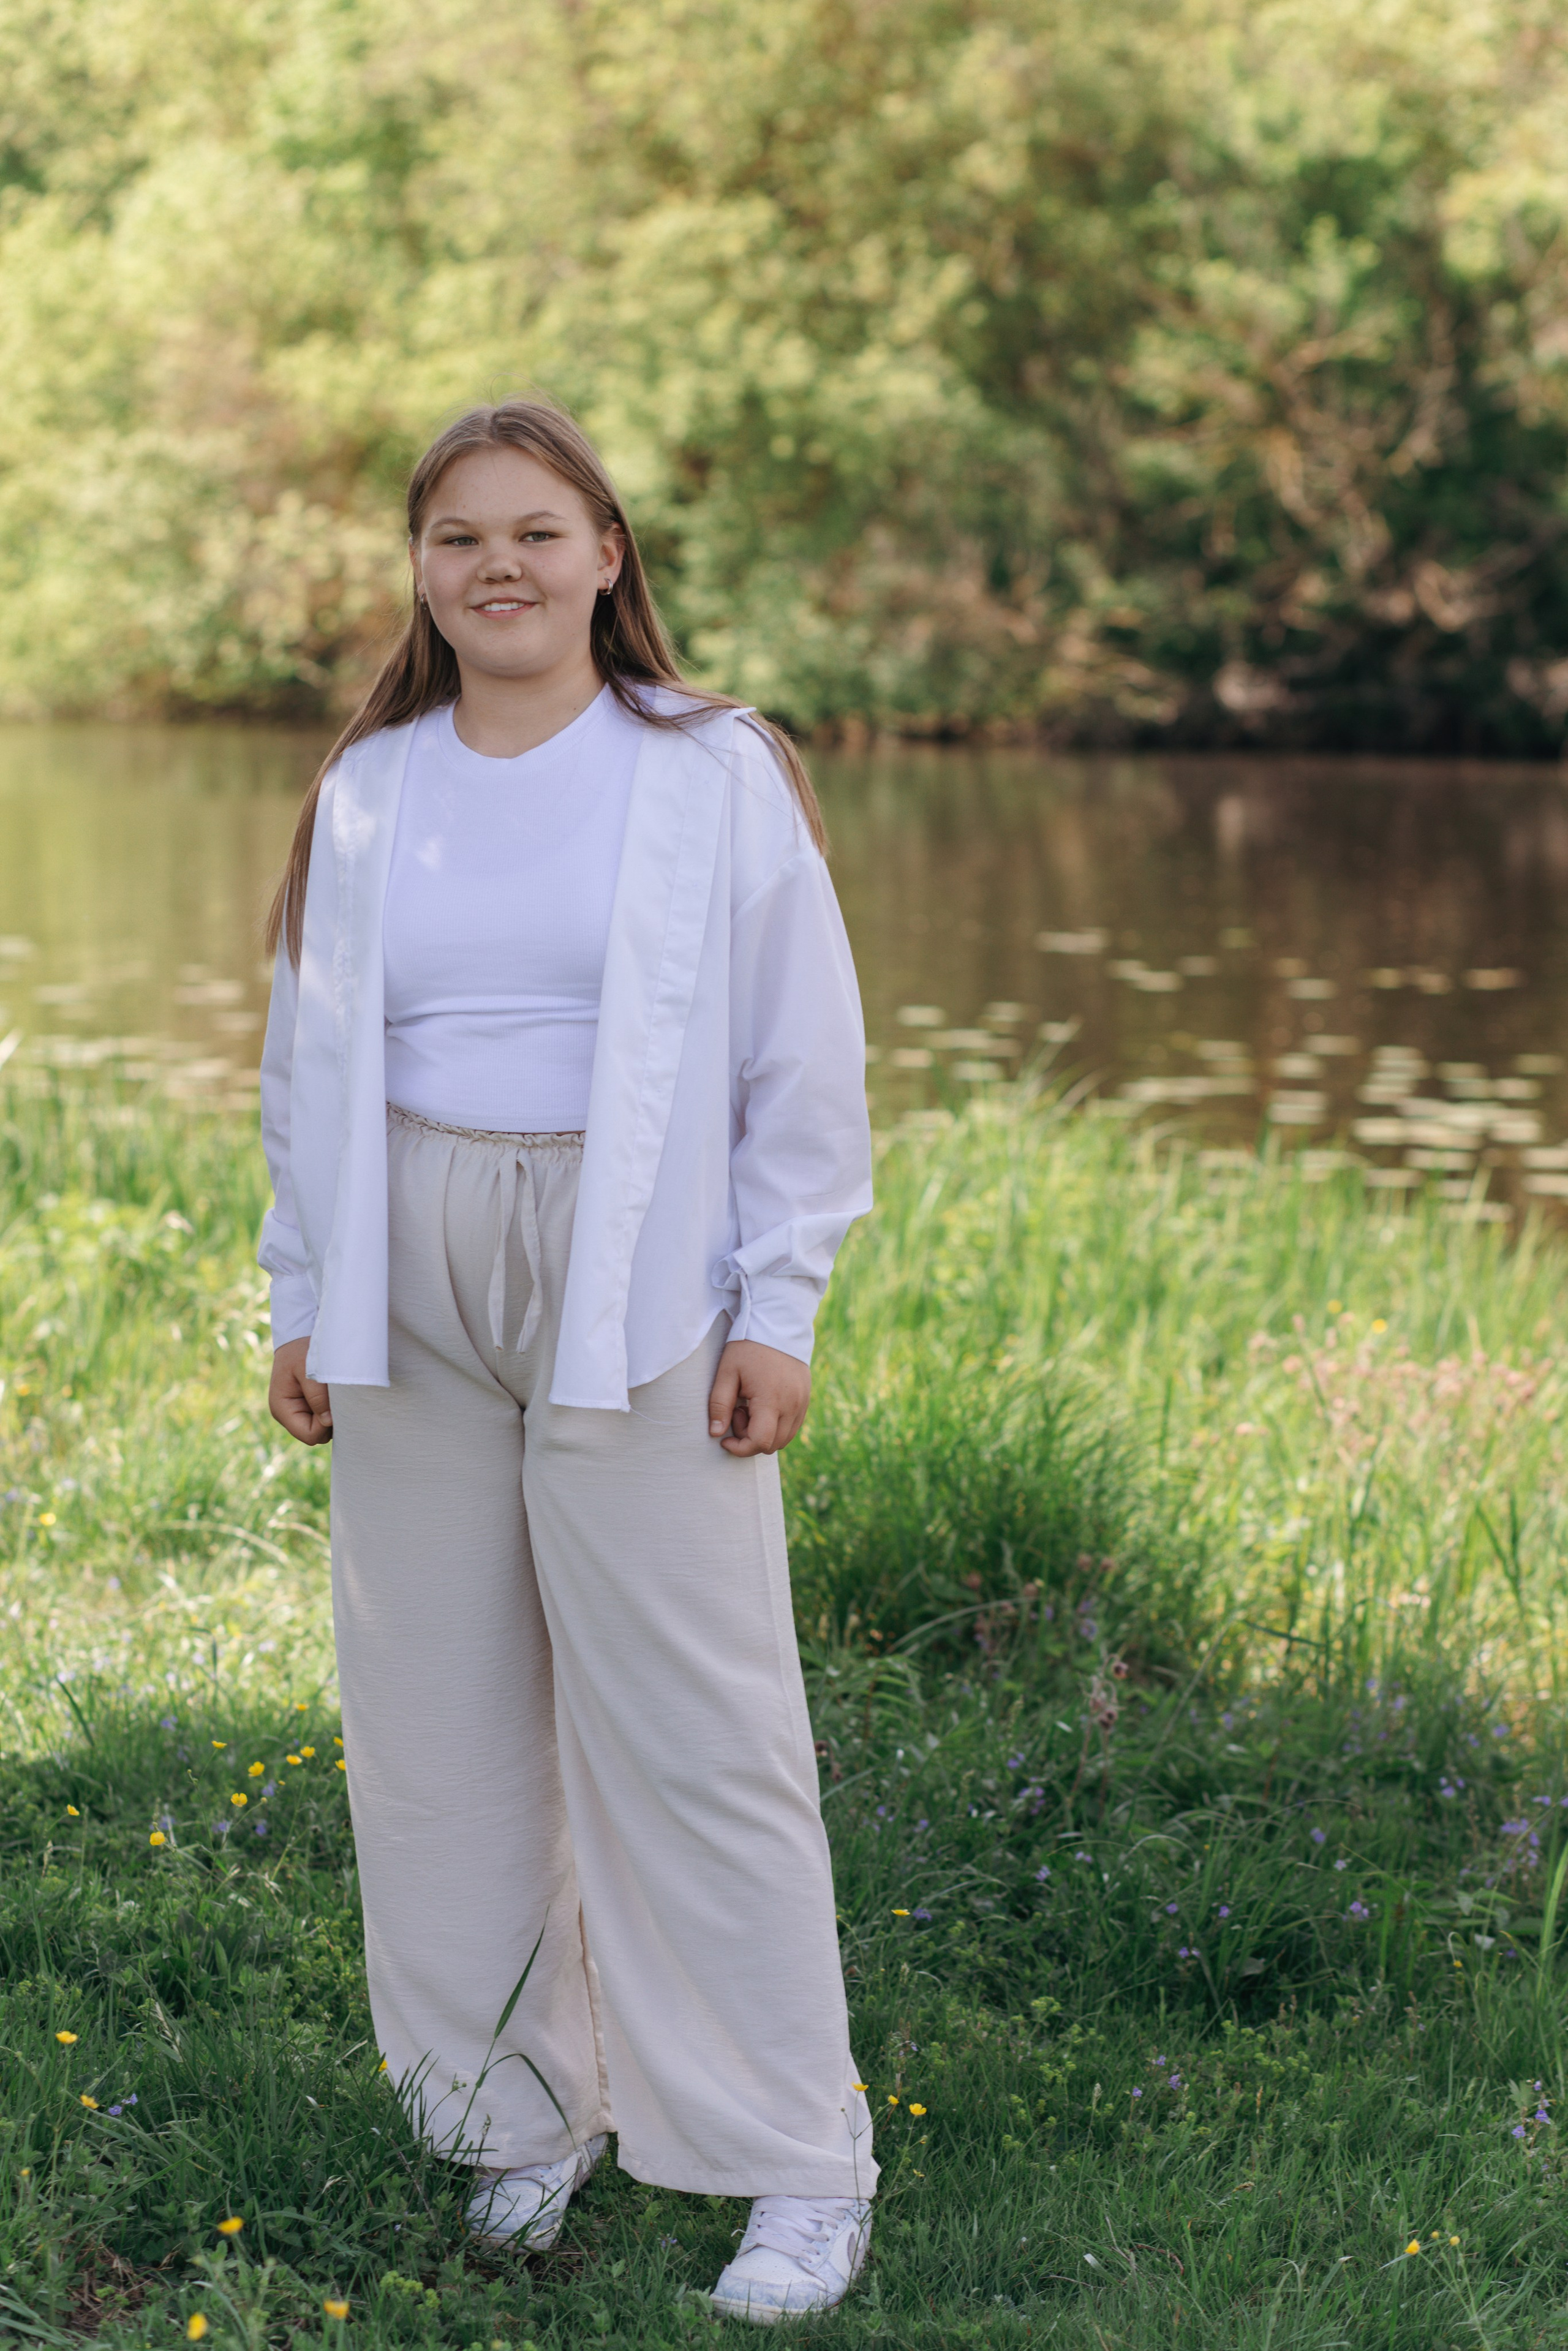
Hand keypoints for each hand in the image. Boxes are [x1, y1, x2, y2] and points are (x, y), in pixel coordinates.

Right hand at [269, 1337, 332, 1444]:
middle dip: (330, 1420)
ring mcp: (298, 1412)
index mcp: (282, 1409)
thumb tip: (328, 1422)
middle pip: (317, 1435)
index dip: (325, 1425)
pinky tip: (332, 1393)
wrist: (298, 1338)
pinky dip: (332, 1409)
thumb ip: (317, 1396)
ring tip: (332, 1392)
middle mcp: (288, 1415)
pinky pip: (325, 1418)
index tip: (333, 1404)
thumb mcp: (308, 1369)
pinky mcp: (308, 1407)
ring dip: (332, 1414)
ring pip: (323, 1429)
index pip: (309, 1435)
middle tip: (336, 1397)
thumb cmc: (301, 1351)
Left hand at [707, 1340, 810, 1456]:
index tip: (724, 1439)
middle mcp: (792, 1405)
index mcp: (771, 1399)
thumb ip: (719, 1404)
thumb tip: (715, 1433)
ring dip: (765, 1433)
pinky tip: (763, 1405)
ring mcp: (802, 1402)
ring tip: (751, 1407)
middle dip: (750, 1439)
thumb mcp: (727, 1372)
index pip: (760, 1442)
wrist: (778, 1323)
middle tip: (738, 1412)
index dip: (740, 1448)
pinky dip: (777, 1426)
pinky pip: (793, 1426)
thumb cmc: (748, 1347)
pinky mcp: (806, 1398)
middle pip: (772, 1445)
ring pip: (784, 1439)